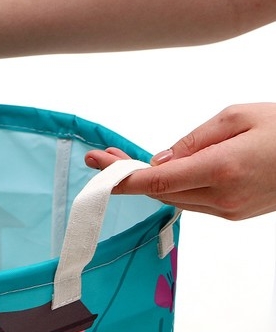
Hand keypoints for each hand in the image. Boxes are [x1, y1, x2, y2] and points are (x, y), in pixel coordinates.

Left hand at [84, 103, 275, 219]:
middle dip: (126, 176)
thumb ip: (192, 141)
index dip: (120, 177)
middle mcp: (221, 198)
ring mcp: (228, 211)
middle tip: (104, 157)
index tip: (96, 166)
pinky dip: (171, 188)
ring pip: (172, 199)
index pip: (155, 181)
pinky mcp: (234, 214)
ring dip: (146, 183)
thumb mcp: (236, 117)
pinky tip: (161, 172)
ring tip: (123, 161)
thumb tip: (160, 161)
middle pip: (157, 192)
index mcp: (220, 170)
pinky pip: (191, 202)